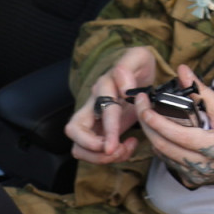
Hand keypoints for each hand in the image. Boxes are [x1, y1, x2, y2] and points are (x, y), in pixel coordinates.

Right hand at [66, 46, 156, 163]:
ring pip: (79, 146)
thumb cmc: (138, 65)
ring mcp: (93, 119)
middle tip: (115, 151)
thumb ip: (128, 65)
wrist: (138, 70)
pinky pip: (93, 151)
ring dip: (99, 156)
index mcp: (103, 87)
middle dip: (93, 148)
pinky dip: (108, 156)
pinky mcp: (99, 130)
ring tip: (123, 150)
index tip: (113, 145)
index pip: (101, 110)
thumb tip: (123, 88)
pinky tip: (127, 146)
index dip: (108, 130)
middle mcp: (93, 104)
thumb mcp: (139, 57)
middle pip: (74, 130)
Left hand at [137, 64, 213, 210]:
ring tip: (147, 115)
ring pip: (162, 155)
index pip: (173, 134)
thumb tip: (183, 71)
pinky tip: (161, 132)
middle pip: (161, 146)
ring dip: (152, 135)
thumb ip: (201, 90)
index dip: (154, 119)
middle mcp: (200, 166)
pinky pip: (170, 162)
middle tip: (140, 105)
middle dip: (146, 124)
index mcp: (210, 148)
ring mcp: (195, 176)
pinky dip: (162, 145)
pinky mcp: (193, 179)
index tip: (143, 103)